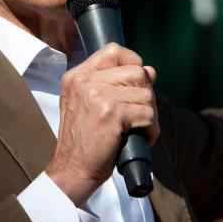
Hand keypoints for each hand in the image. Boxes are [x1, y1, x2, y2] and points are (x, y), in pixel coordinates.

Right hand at [46, 44, 157, 205]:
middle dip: (146, 95)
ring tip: (138, 129)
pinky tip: (140, 138)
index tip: (136, 82)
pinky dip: (151, 130)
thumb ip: (113, 84)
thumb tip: (150, 70)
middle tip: (139, 115)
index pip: (114, 50)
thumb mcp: (88, 104)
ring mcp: (98, 96)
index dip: (133, 62)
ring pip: (146, 94)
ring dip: (150, 115)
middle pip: (137, 72)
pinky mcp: (111, 114)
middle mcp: (85, 81)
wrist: (72, 171)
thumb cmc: (84, 140)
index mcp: (77, 76)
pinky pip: (148, 114)